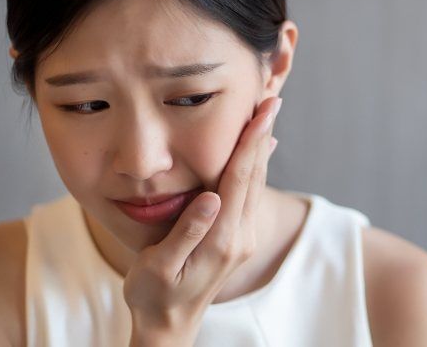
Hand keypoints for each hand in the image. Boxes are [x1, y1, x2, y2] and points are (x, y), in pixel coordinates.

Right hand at [124, 96, 281, 344]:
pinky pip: (251, 194)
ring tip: (268, 117)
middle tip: (272, 101)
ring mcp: (242, 238)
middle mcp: (239, 236)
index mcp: (220, 239)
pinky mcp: (238, 238)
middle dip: (263, 136)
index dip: (251, 143)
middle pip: (254, 176)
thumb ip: (187, 233)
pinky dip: (256, 167)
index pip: (238, 180)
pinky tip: (260, 152)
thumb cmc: (155, 295)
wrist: (170, 324)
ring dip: (262, 147)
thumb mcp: (160, 268)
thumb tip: (211, 198)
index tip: (263, 113)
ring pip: (256, 183)